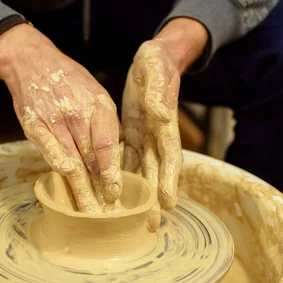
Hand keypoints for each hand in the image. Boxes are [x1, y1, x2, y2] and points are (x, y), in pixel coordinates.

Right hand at [0, 24, 121, 212]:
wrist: (32, 61)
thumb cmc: (69, 79)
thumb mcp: (96, 93)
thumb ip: (106, 123)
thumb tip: (116, 156)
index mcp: (98, 104)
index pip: (107, 145)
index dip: (111, 172)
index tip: (115, 193)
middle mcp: (77, 112)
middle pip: (91, 158)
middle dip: (99, 188)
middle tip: (106, 213)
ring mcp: (54, 120)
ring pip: (71, 161)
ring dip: (81, 189)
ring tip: (89, 211)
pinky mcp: (34, 126)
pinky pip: (49, 152)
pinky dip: (60, 171)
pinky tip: (67, 188)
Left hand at [122, 18, 207, 229]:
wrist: (153, 57)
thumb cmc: (158, 61)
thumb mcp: (157, 69)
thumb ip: (159, 93)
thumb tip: (161, 114)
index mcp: (165, 123)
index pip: (170, 156)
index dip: (170, 181)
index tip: (169, 203)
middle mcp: (157, 136)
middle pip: (157, 172)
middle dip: (154, 199)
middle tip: (150, 225)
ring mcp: (144, 137)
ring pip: (141, 170)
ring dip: (137, 194)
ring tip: (131, 219)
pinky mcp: (131, 133)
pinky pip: (125, 157)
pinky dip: (120, 175)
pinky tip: (112, 192)